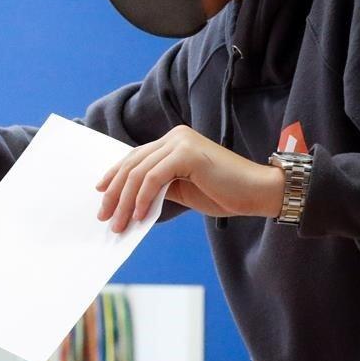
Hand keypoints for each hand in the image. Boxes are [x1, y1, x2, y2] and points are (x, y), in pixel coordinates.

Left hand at [96, 125, 284, 231]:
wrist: (258, 192)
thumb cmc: (223, 193)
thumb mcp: (181, 189)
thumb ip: (157, 187)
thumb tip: (127, 200)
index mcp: (172, 142)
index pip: (134, 158)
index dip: (114, 176)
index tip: (101, 194)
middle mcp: (174, 137)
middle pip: (132, 165)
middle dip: (114, 193)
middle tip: (105, 216)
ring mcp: (180, 142)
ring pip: (139, 172)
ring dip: (125, 201)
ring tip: (119, 223)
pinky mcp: (186, 153)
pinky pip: (153, 177)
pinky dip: (143, 198)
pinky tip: (139, 215)